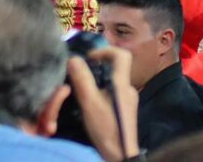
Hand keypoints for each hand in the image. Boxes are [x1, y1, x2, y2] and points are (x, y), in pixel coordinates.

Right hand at [67, 47, 139, 161]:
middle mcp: (128, 88)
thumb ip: (82, 80)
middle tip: (81, 76)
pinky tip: (91, 105)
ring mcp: (129, 100)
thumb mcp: (90, 103)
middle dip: (98, 68)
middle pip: (116, 68)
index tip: (90, 58)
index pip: (122, 55)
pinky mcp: (126, 111)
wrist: (121, 154)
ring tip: (83, 92)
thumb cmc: (106, 128)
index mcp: (122, 83)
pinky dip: (102, 94)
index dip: (106, 50)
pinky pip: (114, 94)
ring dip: (98, 83)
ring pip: (113, 83)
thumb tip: (73, 59)